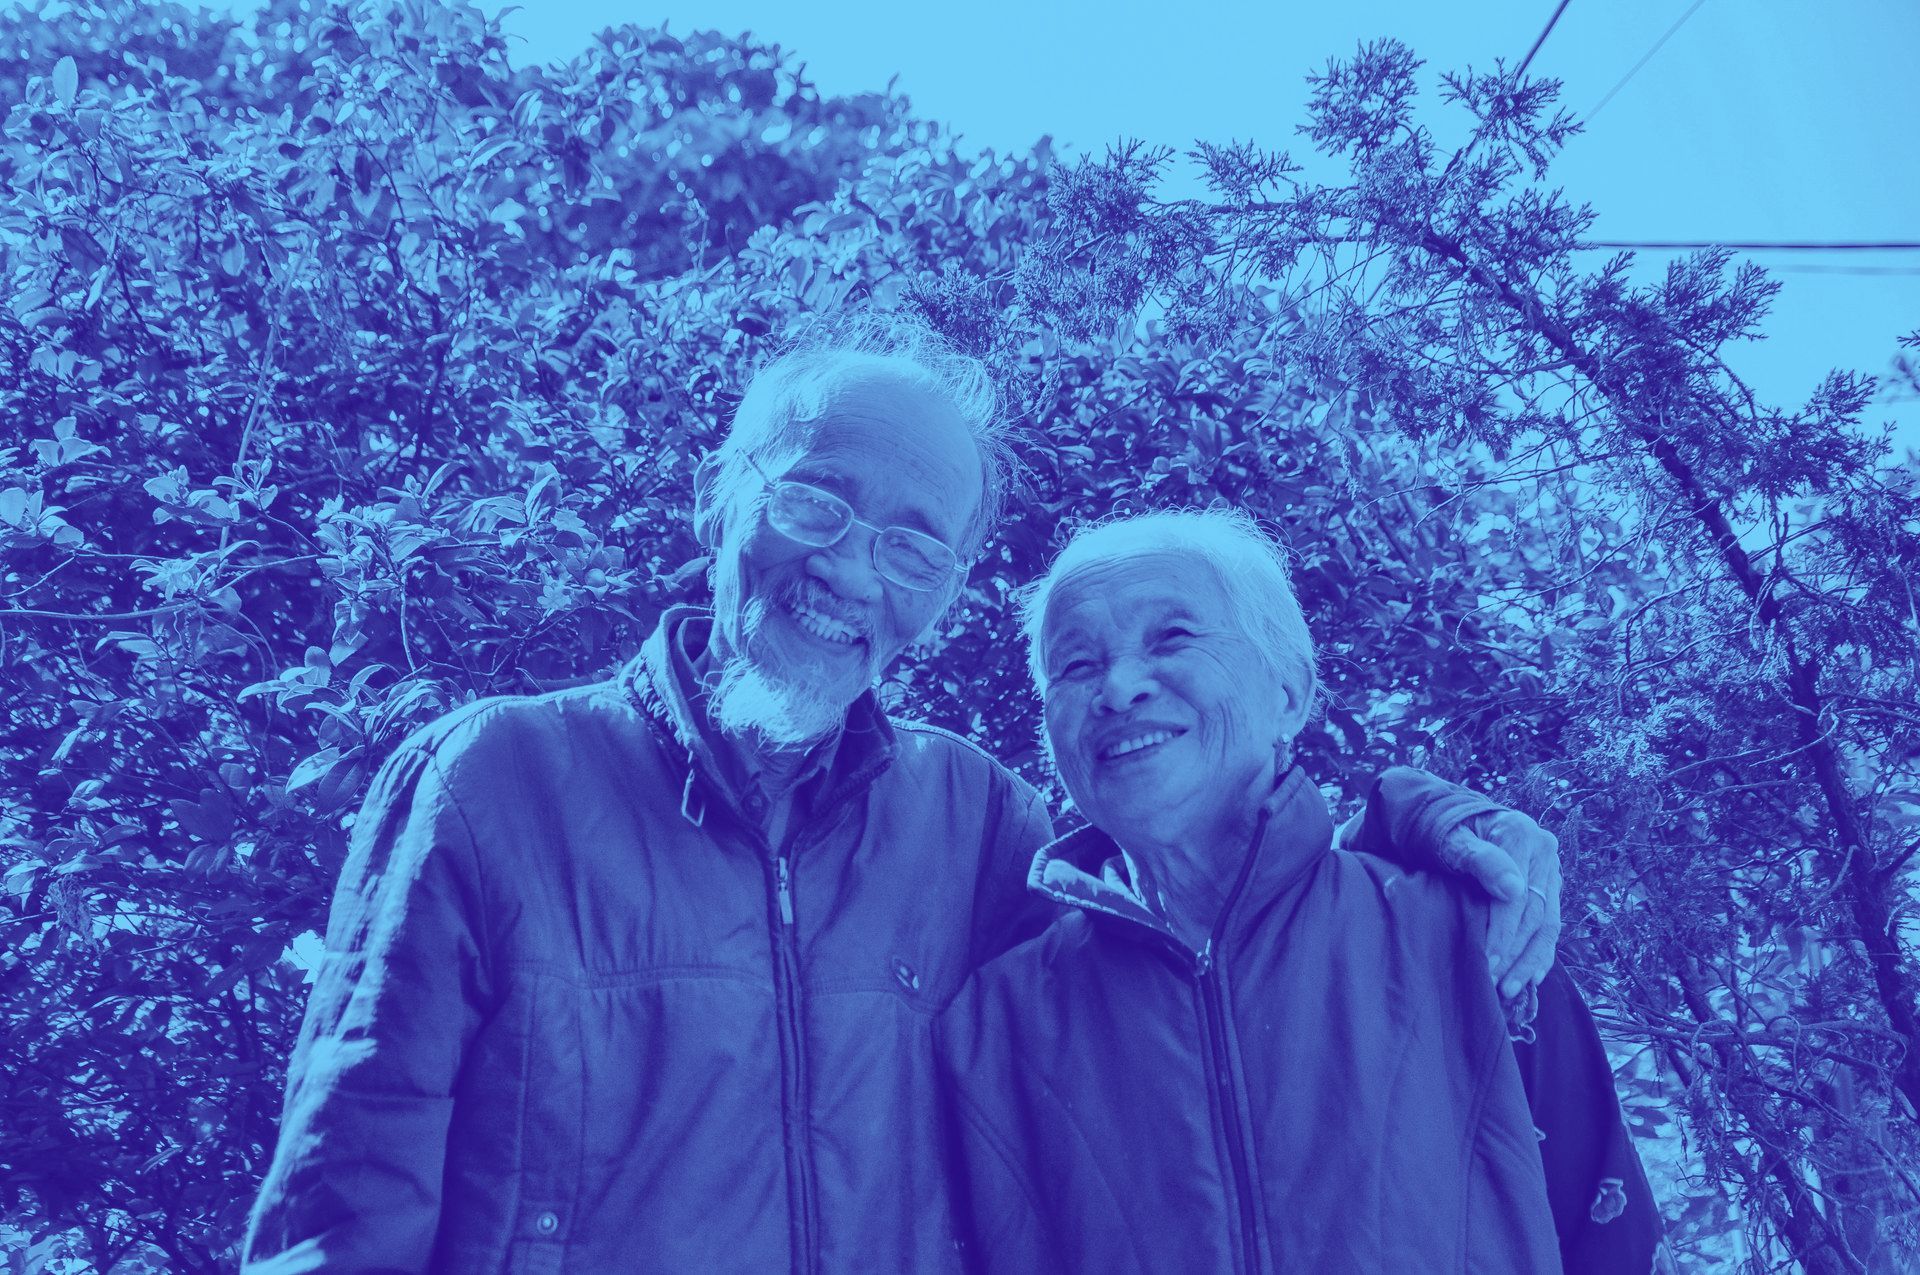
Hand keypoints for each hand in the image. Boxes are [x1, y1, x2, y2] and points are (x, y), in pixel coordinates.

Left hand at [1442, 808, 1562, 997]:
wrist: (1451, 817)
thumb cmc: (1443, 829)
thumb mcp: (1451, 838)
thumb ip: (1479, 859)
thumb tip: (1513, 889)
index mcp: (1521, 834)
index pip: (1517, 896)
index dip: (1503, 933)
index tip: (1487, 963)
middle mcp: (1543, 851)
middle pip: (1535, 913)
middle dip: (1515, 953)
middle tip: (1496, 984)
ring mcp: (1549, 869)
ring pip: (1548, 923)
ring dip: (1530, 960)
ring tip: (1511, 989)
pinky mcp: (1548, 885)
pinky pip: (1551, 924)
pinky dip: (1541, 952)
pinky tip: (1531, 978)